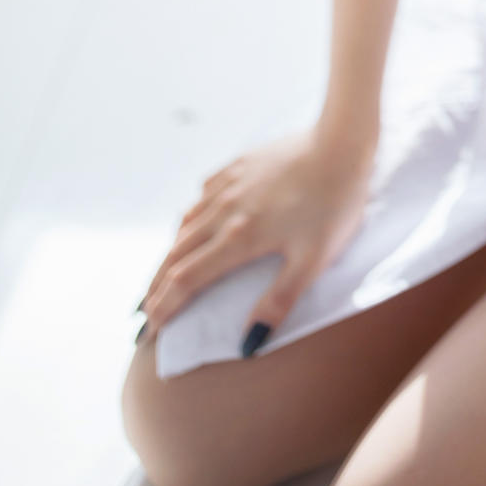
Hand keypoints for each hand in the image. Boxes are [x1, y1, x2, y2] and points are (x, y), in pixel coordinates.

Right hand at [137, 124, 377, 350]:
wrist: (341, 141)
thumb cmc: (333, 204)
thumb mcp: (313, 261)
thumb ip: (278, 302)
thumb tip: (247, 344)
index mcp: (239, 238)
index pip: (187, 281)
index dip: (165, 307)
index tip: (150, 330)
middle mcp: (224, 210)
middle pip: (176, 255)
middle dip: (157, 286)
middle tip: (144, 311)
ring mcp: (230, 183)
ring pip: (186, 224)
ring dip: (169, 254)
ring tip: (162, 274)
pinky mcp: (239, 163)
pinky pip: (202, 194)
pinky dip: (189, 217)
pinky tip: (191, 221)